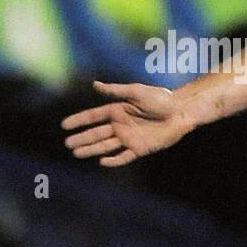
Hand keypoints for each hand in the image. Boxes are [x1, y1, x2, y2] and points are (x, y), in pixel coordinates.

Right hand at [61, 81, 192, 167]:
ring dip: (91, 149)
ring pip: (106, 145)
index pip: (93, 117)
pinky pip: (124, 156)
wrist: (181, 112)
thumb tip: (94, 84)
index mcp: (118, 110)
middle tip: (67, 143)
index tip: (64, 125)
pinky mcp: (141, 148)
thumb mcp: (137, 92)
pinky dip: (114, 160)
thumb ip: (115, 91)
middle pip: (96, 133)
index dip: (79, 121)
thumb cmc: (161, 99)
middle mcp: (121, 125)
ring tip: (76, 153)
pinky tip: (102, 162)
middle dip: (81, 138)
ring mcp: (130, 137)